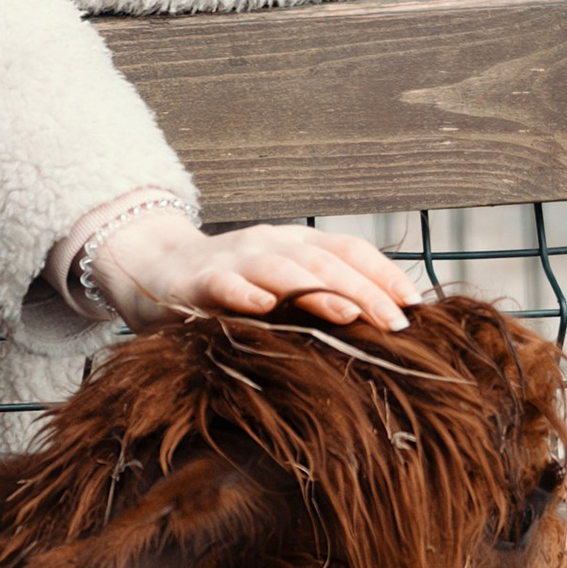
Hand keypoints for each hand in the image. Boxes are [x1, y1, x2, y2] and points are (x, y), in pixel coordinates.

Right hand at [88, 208, 415, 334]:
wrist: (153, 268)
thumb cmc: (229, 286)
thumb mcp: (279, 286)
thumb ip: (319, 297)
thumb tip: (383, 322)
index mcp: (294, 244)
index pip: (346, 249)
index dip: (381, 272)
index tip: (413, 304)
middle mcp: (269, 245)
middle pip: (323, 262)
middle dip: (363, 290)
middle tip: (394, 323)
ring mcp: (233, 261)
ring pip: (280, 270)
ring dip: (316, 290)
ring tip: (348, 313)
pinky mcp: (196, 281)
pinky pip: (222, 285)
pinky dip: (243, 293)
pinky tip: (262, 306)